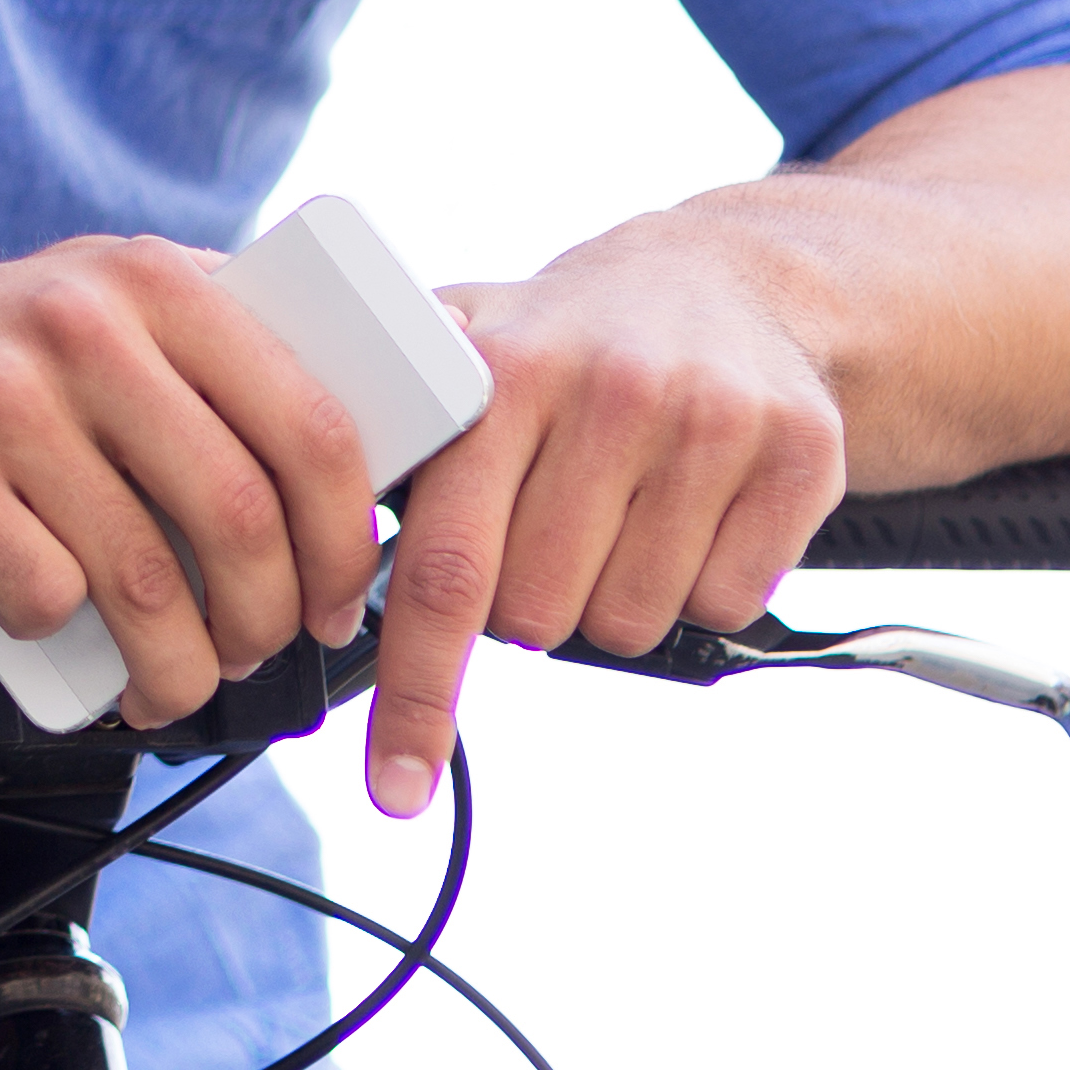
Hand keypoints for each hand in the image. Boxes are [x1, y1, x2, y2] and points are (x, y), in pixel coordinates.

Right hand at [0, 238, 386, 729]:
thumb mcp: (85, 313)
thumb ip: (199, 361)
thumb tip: (349, 478)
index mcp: (148, 278)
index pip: (312, 420)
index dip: (343, 536)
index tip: (336, 597)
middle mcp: (80, 318)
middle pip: (241, 513)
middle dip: (265, 619)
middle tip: (251, 654)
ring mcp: (0, 391)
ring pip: (146, 576)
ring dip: (176, 665)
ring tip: (170, 685)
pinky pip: (45, 596)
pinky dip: (65, 646)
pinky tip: (55, 636)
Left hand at [365, 218, 844, 816]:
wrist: (724, 279)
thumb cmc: (559, 342)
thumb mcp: (460, 351)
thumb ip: (376, 433)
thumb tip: (268, 534)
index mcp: (499, 375)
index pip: (449, 572)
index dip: (419, 694)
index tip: (394, 790)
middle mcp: (606, 388)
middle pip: (540, 616)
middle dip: (523, 609)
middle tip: (538, 534)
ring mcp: (709, 418)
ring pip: (633, 622)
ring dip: (610, 599)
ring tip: (613, 512)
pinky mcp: (801, 452)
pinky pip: (726, 601)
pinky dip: (701, 583)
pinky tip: (690, 507)